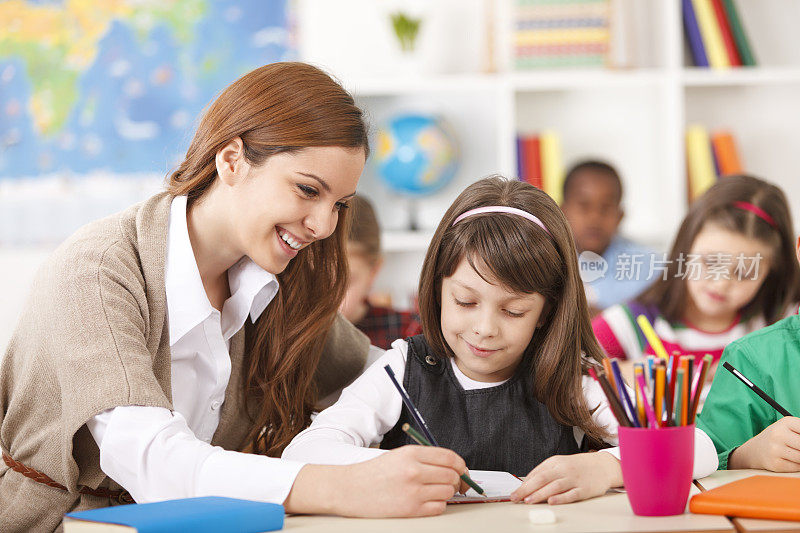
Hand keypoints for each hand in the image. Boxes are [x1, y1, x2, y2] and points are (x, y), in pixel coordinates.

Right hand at [285, 445, 467, 516]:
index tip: (462, 470)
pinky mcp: (411, 509)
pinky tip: (428, 502)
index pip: (450, 457)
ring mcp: (413, 491)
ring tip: (436, 492)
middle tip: (454, 483)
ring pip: (448, 492)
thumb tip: (452, 467)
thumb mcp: (398, 456)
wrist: (349, 490)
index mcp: (411, 454)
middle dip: (457, 480)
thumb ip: (424, 459)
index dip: (460, 465)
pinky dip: (438, 505)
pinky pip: (439, 508)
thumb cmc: (371, 474)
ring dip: (446, 493)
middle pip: (452, 475)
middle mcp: (414, 471)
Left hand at [510, 452, 621, 504]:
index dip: (524, 484)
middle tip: (516, 498)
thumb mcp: (560, 464)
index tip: (514, 493)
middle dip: (526, 489)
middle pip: (542, 479)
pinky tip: (551, 501)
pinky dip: (560, 498)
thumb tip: (527, 484)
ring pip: (554, 486)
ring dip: (539, 494)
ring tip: (528, 501)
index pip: (536, 473)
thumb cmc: (578, 466)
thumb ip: (544, 472)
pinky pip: (571, 494)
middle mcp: (563, 469)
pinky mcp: (584, 489)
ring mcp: (574, 479)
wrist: (603, 465)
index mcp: (555, 462)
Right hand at [728, 417, 799, 471]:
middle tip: (795, 448)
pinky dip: (796, 466)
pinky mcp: (775, 464)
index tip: (798, 442)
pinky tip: (788, 460)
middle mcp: (779, 434)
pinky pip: (796, 468)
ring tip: (792, 453)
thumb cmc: (777, 438)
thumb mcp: (789, 428)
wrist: (753, 451)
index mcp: (786, 422)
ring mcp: (776, 450)